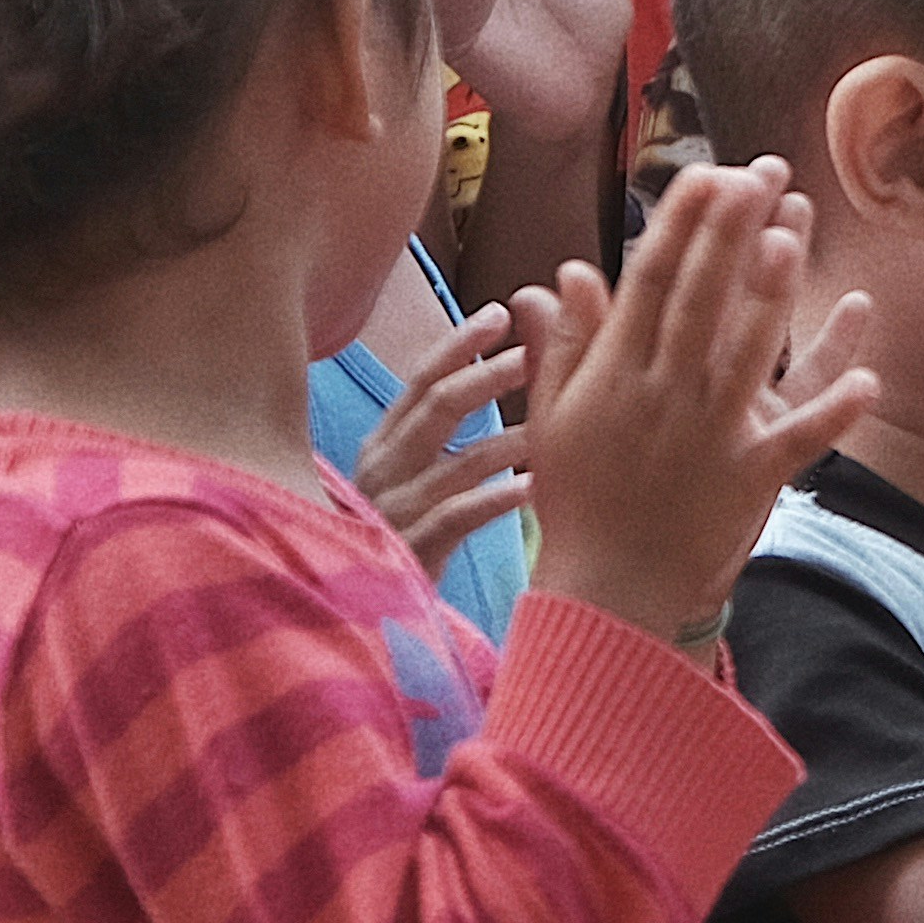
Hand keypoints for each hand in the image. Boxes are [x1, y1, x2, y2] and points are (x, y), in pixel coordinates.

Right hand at [350, 303, 536, 572]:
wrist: (367, 609)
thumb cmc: (404, 532)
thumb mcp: (411, 474)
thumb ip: (438, 428)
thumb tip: (489, 370)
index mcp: (384, 442)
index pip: (420, 380)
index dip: (459, 344)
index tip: (499, 313)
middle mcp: (384, 468)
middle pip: (438, 407)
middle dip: (489, 376)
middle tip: (537, 355)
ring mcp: (395, 509)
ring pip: (459, 461)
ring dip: (512, 438)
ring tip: (556, 423)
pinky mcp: (412, 550)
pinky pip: (460, 516)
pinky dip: (500, 498)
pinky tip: (536, 488)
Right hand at [520, 161, 877, 640]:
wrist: (605, 590)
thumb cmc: (577, 497)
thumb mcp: (556, 416)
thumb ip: (566, 342)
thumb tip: (568, 271)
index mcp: (616, 372)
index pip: (649, 281)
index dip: (679, 224)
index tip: (705, 173)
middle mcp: (663, 393)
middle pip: (700, 298)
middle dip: (729, 232)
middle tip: (760, 172)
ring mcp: (710, 435)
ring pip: (744, 353)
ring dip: (769, 298)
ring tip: (792, 240)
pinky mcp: (750, 477)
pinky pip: (799, 441)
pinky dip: (833, 412)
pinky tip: (869, 379)